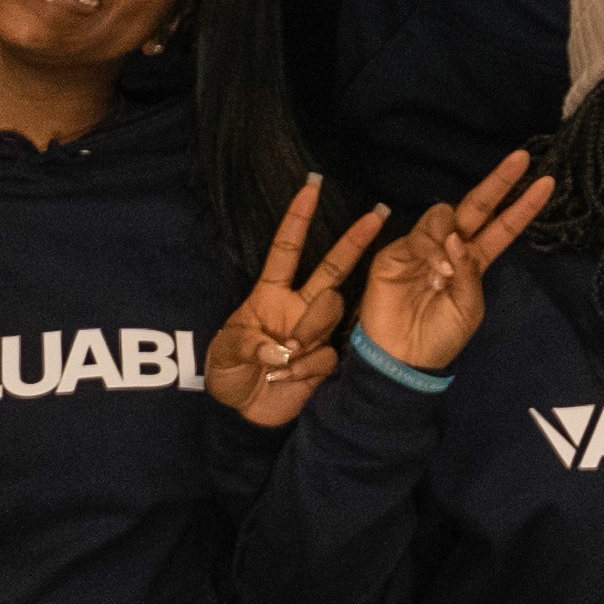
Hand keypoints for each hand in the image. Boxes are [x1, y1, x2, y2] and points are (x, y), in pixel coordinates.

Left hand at [206, 177, 392, 426]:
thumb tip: (283, 348)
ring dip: (306, 334)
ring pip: (329, 312)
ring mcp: (313, 332)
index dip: (297, 220)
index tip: (310, 187)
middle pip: (331, 268)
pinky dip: (304, 369)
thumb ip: (251, 346)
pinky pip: (326, 355)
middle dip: (354, 240)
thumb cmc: (227, 373)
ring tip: (280, 360)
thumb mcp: (225, 354)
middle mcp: (297, 307)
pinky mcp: (324, 360)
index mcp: (269, 295)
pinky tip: (286, 380)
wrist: (243, 415)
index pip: (286, 250)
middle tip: (378, 213)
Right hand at [354, 153, 553, 375]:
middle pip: (477, 206)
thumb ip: (469, 272)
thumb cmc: (440, 337)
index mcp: (475, 262)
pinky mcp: (397, 251)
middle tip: (521, 159)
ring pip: (444, 215)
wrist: (402, 358)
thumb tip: (458, 239)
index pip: (503, 227)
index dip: (522, 206)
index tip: (547, 182)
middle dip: (499, 182)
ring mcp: (424, 247)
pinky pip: (419, 236)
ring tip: (444, 275)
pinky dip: (430, 249)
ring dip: (451, 237)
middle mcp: (452, 247)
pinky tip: (433, 272)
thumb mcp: (468, 308)